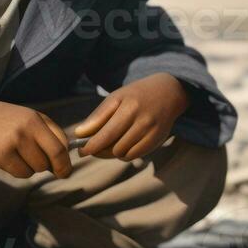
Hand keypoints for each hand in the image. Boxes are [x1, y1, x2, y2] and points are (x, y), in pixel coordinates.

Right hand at [0, 97, 71, 178]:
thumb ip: (52, 134)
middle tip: (39, 162)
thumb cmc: (7, 119)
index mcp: (35, 120)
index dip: (65, 164)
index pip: (60, 148)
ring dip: (31, 168)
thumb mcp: (31, 117)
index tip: (65, 172)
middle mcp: (24, 131)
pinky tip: (9, 157)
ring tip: (19, 153)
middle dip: (48, 167)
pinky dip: (18, 170)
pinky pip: (19, 173)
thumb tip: (64, 162)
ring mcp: (10, 144)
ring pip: (34, 170)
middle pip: (48, 162)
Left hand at [73, 73, 189, 160]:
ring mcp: (151, 131)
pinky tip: (124, 145)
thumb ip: (98, 116)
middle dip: (99, 151)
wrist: (168, 92)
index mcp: (128, 106)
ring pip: (123, 153)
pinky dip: (125, 154)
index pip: (106, 133)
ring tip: (110, 143)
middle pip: (114, 146)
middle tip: (92, 149)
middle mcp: (142, 119)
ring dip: (112, 152)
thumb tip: (79, 134)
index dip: (92, 146)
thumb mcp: (115, 98)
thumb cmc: (135, 96)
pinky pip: (134, 156)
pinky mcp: (157, 140)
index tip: (81, 151)